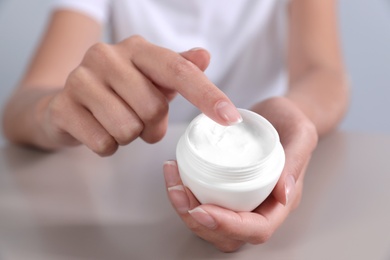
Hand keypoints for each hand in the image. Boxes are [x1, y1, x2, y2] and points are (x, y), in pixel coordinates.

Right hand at [41, 36, 241, 155]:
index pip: (178, 70)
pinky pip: (103, 143)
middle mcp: (106, 56)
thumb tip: (204, 56)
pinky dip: (108, 146)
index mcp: (137, 49)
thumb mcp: (153, 79)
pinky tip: (99, 130)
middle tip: (140, 120)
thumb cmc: (120, 91)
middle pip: (153, 108)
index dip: (207, 95)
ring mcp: (80, 79)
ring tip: (118, 123)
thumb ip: (179, 69)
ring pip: (128, 129)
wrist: (67, 103)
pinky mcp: (62, 107)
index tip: (230, 118)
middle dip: (152, 125)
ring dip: (130, 136)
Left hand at [163, 96, 317, 251]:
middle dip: (197, 222)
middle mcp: (259, 206)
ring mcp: (241, 200)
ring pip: (210, 224)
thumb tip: (284, 195)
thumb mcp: (300, 133)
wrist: (278, 113)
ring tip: (172, 183)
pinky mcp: (225, 189)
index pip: (257, 228)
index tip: (203, 209)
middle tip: (178, 193)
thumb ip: (295, 159)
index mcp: (280, 201)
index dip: (228, 226)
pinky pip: (203, 201)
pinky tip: (175, 174)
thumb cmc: (291, 122)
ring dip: (186, 209)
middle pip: (228, 235)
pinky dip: (185, 193)